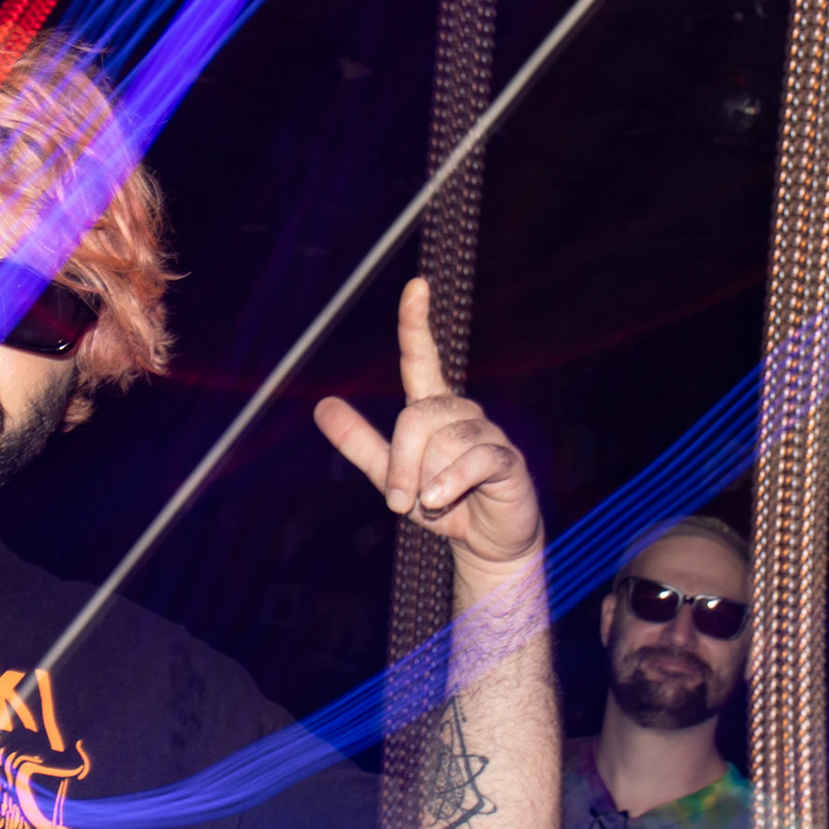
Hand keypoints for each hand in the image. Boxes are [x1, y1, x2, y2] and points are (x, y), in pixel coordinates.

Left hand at [313, 278, 541, 576]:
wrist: (485, 543)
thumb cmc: (438, 502)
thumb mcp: (389, 474)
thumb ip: (359, 442)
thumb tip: (321, 405)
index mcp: (431, 409)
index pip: (421, 358)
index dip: (416, 323)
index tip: (417, 286)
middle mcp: (460, 413)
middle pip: (416, 418)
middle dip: (399, 462)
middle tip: (397, 501)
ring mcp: (487, 433)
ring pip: (443, 442)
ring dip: (424, 481)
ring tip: (430, 503)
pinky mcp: (507, 460)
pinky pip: (473, 460)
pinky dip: (449, 483)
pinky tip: (439, 500)